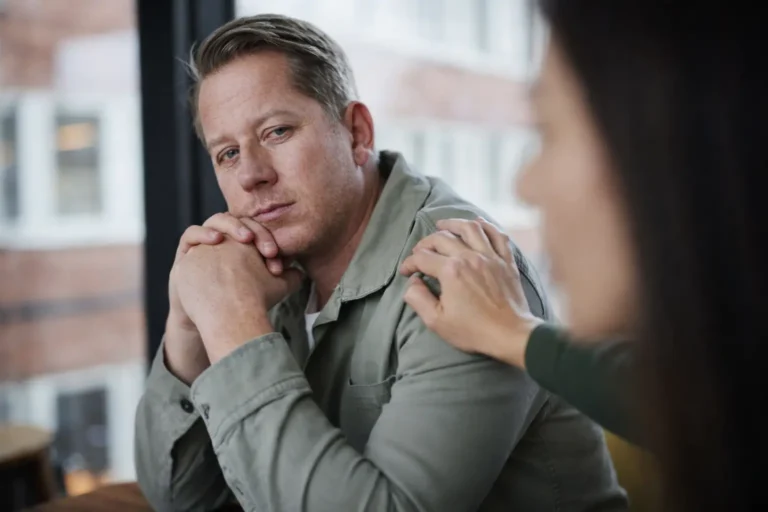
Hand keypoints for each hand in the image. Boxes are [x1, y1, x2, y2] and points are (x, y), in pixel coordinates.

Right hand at [165, 213, 284, 382]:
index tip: (277, 256)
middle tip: (266, 248)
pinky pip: (191, 234)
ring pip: (216, 221)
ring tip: (245, 239)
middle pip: (239, 220)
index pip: (258, 228)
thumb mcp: (268, 289)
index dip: (268, 237)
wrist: (211, 321)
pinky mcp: (186, 253)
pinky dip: (202, 233)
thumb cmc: (241, 303)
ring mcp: (205, 244)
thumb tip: (303, 271)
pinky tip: (217, 240)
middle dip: (254, 231)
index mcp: (245, 243)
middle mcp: (226, 239)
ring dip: (231, 226)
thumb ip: (286, 278)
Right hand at [399, 218, 541, 367]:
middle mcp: (470, 257)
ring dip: (453, 223)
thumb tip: (412, 282)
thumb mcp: (437, 321)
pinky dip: (486, 226)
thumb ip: (418, 298)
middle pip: (442, 238)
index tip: (406, 271)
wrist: (510, 334)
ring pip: (470, 228)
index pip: (422, 258)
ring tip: (442, 224)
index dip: (409, 263)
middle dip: (426, 242)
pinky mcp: (506, 261)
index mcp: (451, 271)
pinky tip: (478, 223)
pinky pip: (497, 235)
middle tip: (419, 251)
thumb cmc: (473, 330)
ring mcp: (490, 257)